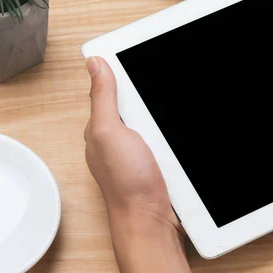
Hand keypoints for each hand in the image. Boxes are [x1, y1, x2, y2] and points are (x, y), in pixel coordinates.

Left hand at [84, 56, 202, 272]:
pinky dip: (171, 130)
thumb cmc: (127, 182)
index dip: (124, 71)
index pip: (110, 88)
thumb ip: (102, 98)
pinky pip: (163, 136)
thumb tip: (94, 63)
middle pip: (135, 102)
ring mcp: (138, 150)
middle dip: (148, 91)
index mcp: (101, 126)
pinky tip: (178, 127)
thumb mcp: (109, 132)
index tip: (141, 54)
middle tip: (166, 74)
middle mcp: (117, 137)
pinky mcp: (155, 160)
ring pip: (152, 118)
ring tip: (175, 102)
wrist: (150, 219)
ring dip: (163, 112)